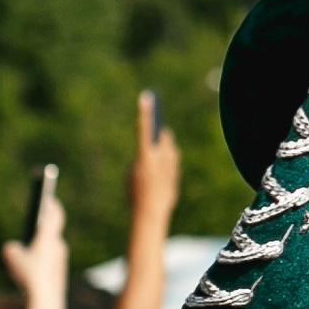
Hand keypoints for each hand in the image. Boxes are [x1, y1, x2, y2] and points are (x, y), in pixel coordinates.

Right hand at [1, 181, 67, 302]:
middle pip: (52, 230)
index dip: (51, 204)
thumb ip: (11, 249)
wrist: (45, 299)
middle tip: (38, 215)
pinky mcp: (59, 271)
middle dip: (44, 223)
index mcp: (49, 238)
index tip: (48, 197)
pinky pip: (50, 259)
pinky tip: (32, 262)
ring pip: (51, 246)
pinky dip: (42, 257)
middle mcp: (59, 246)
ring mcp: (61, 260)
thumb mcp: (12, 258)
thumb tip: (14, 249)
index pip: (54, 215)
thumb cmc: (29, 275)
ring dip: (42, 242)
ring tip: (31, 238)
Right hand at [127, 91, 181, 230]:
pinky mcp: (176, 174)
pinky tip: (163, 167)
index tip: (146, 96)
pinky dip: (168, 163)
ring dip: (165, 148)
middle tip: (156, 130)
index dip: (144, 111)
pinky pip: (173, 162)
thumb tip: (152, 152)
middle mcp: (160, 157)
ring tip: (159, 149)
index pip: (144, 128)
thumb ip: (142, 158)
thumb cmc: (134, 193)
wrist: (150, 212)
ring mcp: (170, 165)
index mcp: (144, 156)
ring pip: (170, 149)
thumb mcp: (132, 172)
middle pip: (163, 136)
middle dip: (159, 134)